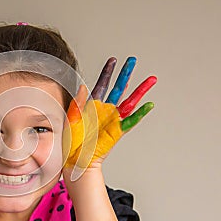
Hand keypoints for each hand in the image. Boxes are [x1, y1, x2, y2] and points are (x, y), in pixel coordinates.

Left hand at [63, 57, 156, 180]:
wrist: (75, 160)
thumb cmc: (70, 142)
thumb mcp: (70, 119)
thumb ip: (77, 103)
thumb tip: (83, 86)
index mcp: (91, 105)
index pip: (102, 84)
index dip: (107, 72)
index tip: (113, 60)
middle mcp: (104, 110)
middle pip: (118, 88)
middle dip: (125, 74)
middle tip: (132, 61)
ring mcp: (112, 120)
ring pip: (129, 101)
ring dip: (139, 90)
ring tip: (151, 79)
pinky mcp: (117, 131)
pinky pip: (131, 121)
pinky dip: (140, 113)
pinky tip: (149, 105)